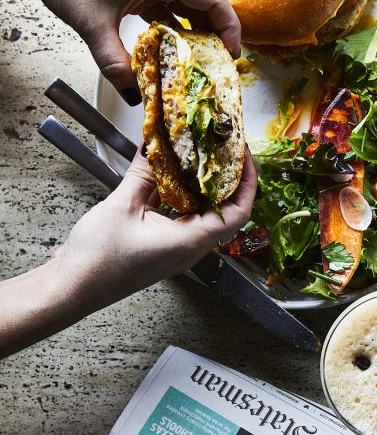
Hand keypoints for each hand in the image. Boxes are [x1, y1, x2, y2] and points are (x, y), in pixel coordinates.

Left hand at [18, 0, 240, 104]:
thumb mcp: (92, 26)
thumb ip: (117, 64)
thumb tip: (134, 93)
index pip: (215, 0)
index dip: (230, 30)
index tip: (231, 55)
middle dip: (217, 31)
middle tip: (216, 60)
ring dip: (197, 24)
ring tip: (196, 54)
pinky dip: (177, 17)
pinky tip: (170, 38)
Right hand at [52, 151, 256, 310]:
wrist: (71, 289)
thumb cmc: (97, 261)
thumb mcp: (121, 206)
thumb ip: (143, 175)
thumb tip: (154, 146)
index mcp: (191, 241)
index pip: (238, 212)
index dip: (247, 182)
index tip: (244, 155)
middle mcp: (189, 246)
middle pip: (222, 208)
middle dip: (224, 176)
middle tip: (221, 147)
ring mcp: (175, 246)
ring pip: (198, 209)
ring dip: (197, 182)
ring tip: (196, 152)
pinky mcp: (160, 243)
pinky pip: (176, 214)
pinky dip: (175, 192)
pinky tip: (165, 170)